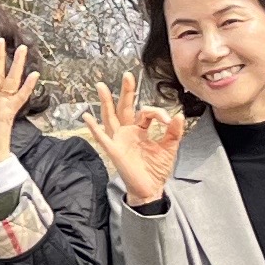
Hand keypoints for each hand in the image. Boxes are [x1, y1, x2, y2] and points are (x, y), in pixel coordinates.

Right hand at [77, 77, 183, 205]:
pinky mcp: (114, 150)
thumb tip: (178, 115)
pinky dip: (93, 128)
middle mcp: (128, 132)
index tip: (168, 119)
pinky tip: (87, 117)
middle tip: (127, 75)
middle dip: (126, 91)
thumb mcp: (169, 148)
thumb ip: (174, 132)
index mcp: (141, 130)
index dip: (157, 112)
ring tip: (102, 86)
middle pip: (124, 108)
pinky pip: (101, 137)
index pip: (146, 113)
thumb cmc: (156, 170)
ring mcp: (119, 140)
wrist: (150, 189)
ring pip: (110, 117)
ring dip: (106, 102)